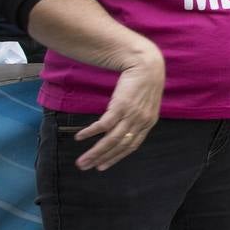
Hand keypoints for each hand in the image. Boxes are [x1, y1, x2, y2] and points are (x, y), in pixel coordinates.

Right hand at [74, 44, 164, 170]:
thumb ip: (136, 116)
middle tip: (86, 166)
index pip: (130, 146)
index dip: (116, 157)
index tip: (102, 166)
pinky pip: (103, 125)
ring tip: (81, 160)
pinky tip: (80, 137)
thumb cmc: (143, 81)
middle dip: (101, 159)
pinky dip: (91, 133)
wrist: (145, 63)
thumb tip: (121, 127)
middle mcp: (141, 122)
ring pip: (111, 140)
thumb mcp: (144, 102)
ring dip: (95, 152)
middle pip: (119, 146)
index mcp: (148, 122)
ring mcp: (131, 115)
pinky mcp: (120, 106)